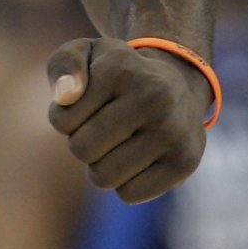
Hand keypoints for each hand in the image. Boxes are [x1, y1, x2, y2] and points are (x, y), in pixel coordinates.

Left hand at [47, 36, 209, 203]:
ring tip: (121, 142)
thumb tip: (65, 95)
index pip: (62, 120)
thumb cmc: (116, 74)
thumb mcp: (84, 54)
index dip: (65, 118)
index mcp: (121, 68)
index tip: (86, 104)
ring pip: (103, 178)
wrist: (177, 84)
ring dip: (101, 166)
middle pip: (82, 150)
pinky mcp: (185, 161)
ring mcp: (173, 130)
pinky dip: (125, 183)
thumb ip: (64, 65)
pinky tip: (139, 159)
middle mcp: (153, 96)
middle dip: (82, 143)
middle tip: (103, 127)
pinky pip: (129, 195)